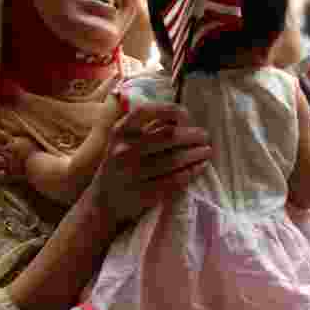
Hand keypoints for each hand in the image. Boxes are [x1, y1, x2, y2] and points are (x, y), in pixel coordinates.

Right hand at [90, 102, 210, 218]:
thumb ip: (146, 127)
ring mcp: (132, 174)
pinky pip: (174, 181)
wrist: (103, 200)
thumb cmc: (119, 163)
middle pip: (166, 137)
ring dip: (196, 154)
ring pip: (173, 160)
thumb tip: (180, 119)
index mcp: (119, 132)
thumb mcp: (124, 141)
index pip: (144, 112)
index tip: (185, 115)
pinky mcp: (143, 193)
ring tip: (207, 151)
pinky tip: (200, 167)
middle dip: (192, 135)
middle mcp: (123, 151)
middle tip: (205, 136)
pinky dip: (191, 172)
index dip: (168, 110)